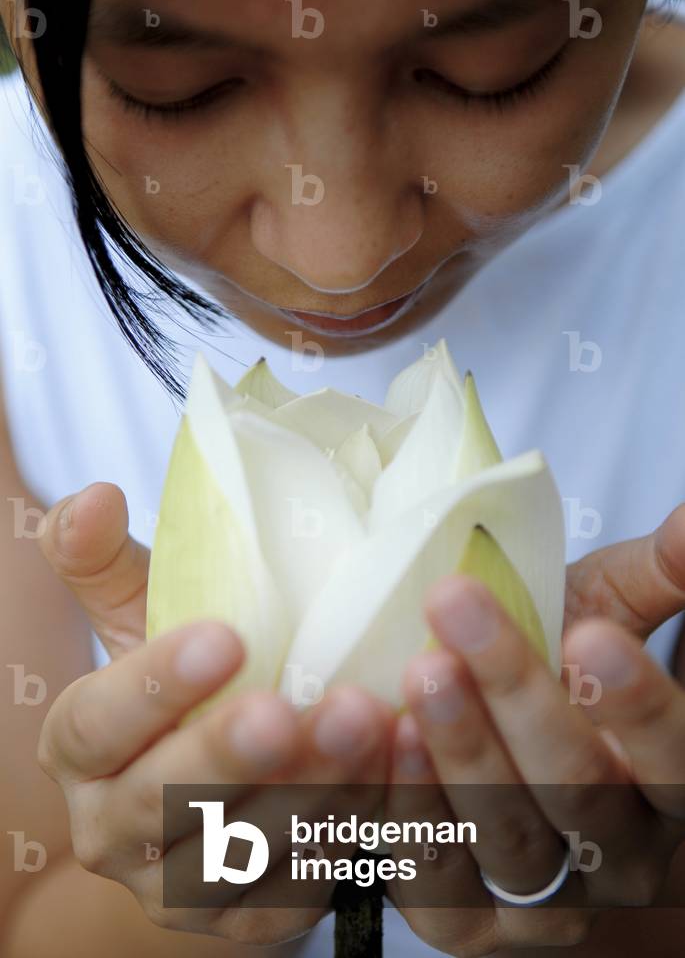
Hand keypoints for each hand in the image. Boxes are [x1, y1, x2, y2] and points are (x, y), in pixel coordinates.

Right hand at [37, 482, 392, 944]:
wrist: (210, 792)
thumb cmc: (183, 687)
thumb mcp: (141, 617)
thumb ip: (107, 560)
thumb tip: (98, 495)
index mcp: (81, 749)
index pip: (98, 723)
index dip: (155, 684)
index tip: (227, 635)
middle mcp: (114, 829)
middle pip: (162, 802)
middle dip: (231, 754)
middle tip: (298, 708)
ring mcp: (181, 885)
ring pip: (240, 854)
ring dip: (308, 792)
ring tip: (369, 726)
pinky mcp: (248, 918)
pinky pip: (301, 887)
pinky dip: (351, 832)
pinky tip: (395, 772)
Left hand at [385, 503, 684, 955]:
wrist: (521, 791)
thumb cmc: (565, 685)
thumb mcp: (611, 622)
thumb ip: (654, 581)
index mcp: (667, 788)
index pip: (674, 761)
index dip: (637, 705)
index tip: (590, 636)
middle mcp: (621, 856)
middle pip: (580, 791)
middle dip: (518, 696)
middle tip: (458, 607)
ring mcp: (547, 902)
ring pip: (510, 839)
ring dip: (460, 754)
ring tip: (420, 675)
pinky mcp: (468, 923)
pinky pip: (436, 879)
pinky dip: (407, 813)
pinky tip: (382, 738)